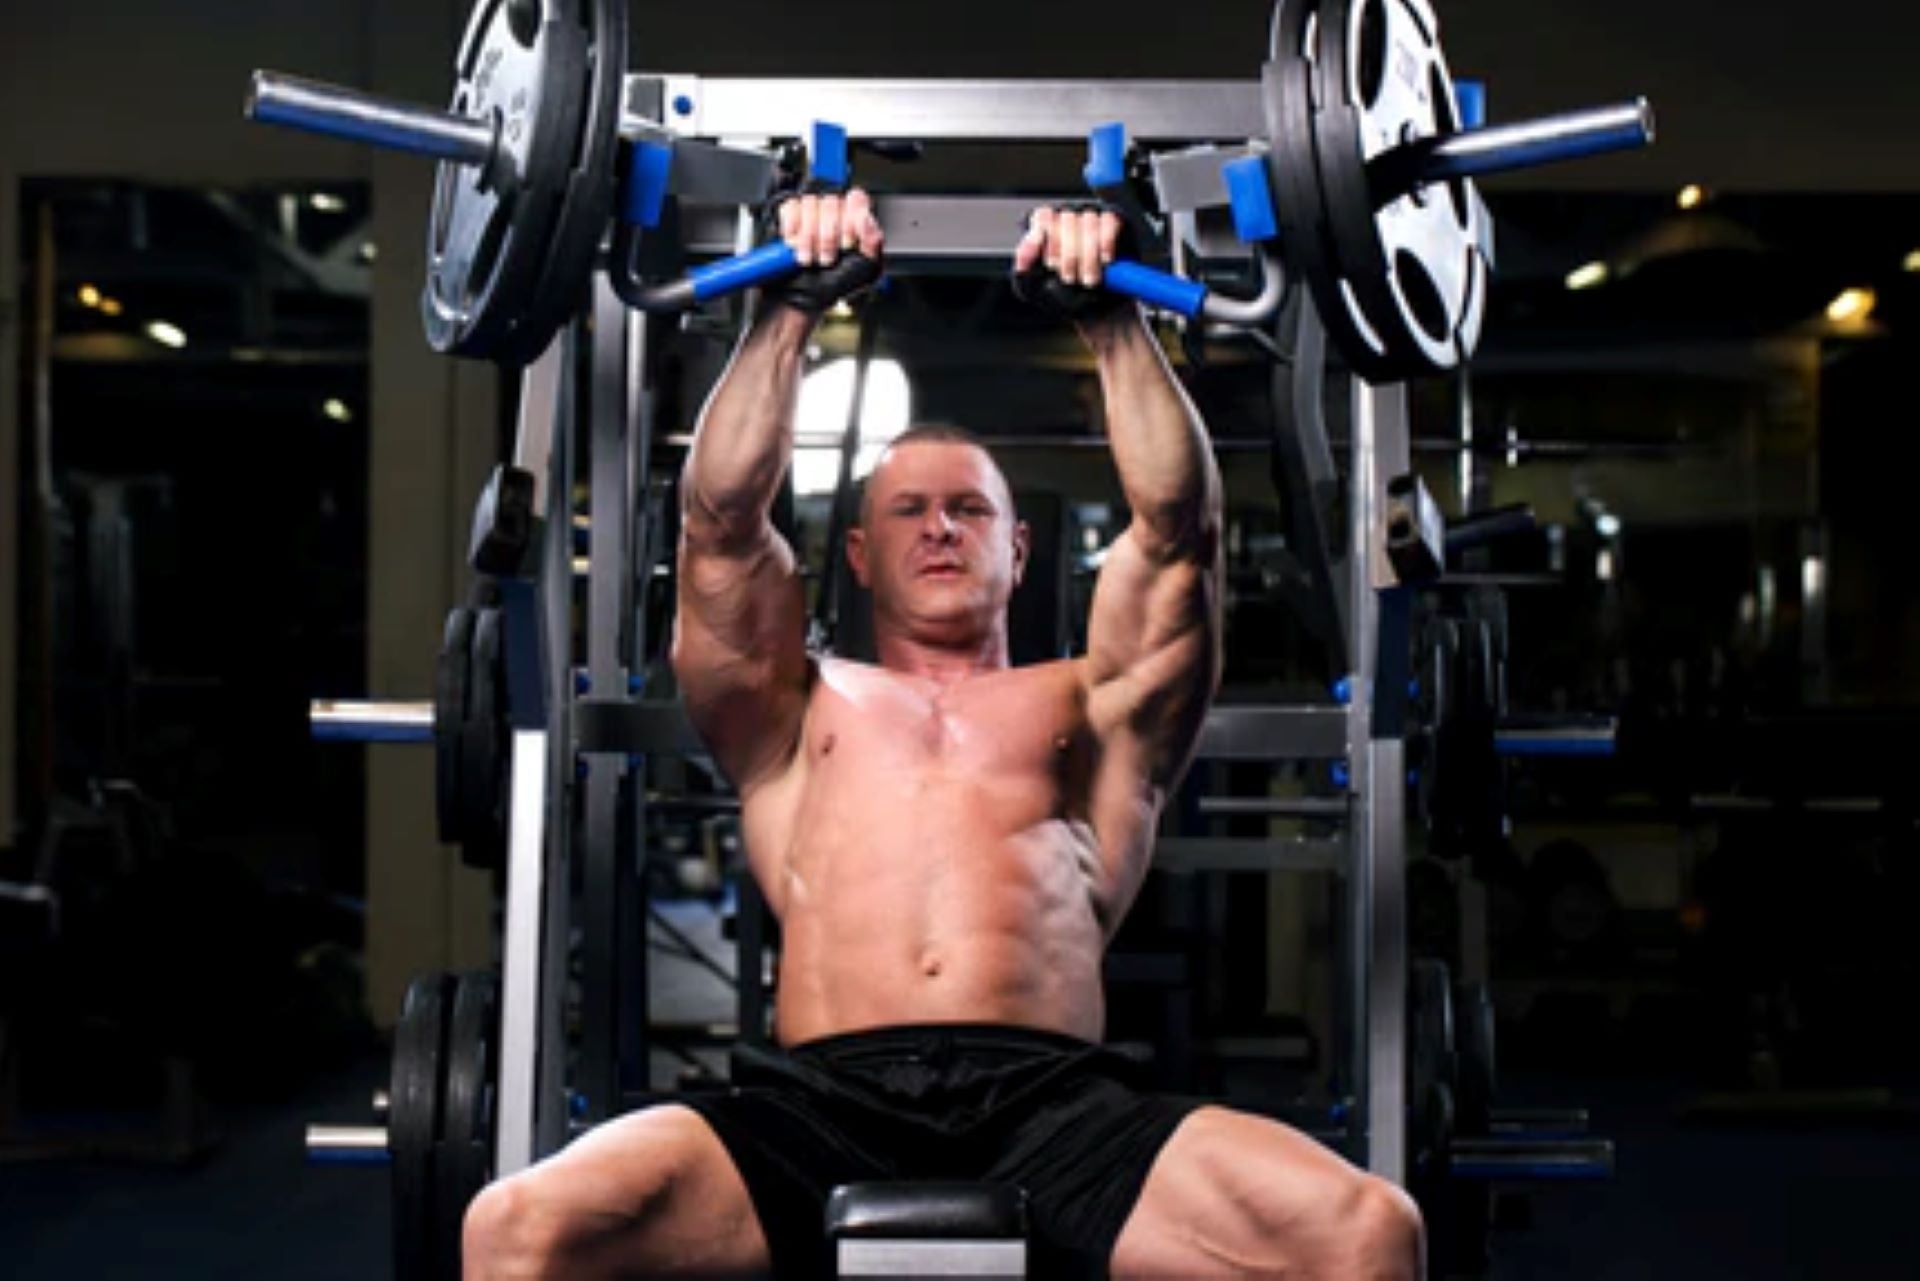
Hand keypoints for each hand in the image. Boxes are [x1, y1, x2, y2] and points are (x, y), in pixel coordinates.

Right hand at [764, 186, 884, 314]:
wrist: (804, 297)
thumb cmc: (836, 285)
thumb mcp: (866, 271)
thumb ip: (874, 244)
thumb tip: (868, 222)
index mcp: (857, 220)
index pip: (856, 198)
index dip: (852, 217)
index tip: (847, 242)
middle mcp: (836, 212)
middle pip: (832, 202)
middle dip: (828, 237)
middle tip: (827, 259)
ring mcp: (813, 211)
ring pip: (810, 204)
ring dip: (808, 238)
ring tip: (811, 258)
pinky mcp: (791, 214)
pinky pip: (791, 208)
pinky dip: (792, 230)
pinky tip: (795, 246)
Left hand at [1012, 204, 1134, 323]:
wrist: (1095, 313)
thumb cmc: (1063, 297)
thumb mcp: (1034, 286)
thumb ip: (1024, 262)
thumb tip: (1031, 240)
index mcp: (1047, 228)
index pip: (1044, 216)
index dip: (1048, 241)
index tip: (1051, 266)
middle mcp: (1069, 219)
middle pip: (1067, 219)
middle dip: (1068, 255)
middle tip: (1070, 279)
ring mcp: (1092, 218)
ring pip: (1089, 221)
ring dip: (1088, 255)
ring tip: (1089, 279)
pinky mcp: (1113, 222)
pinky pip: (1109, 221)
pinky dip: (1106, 243)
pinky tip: (1105, 260)